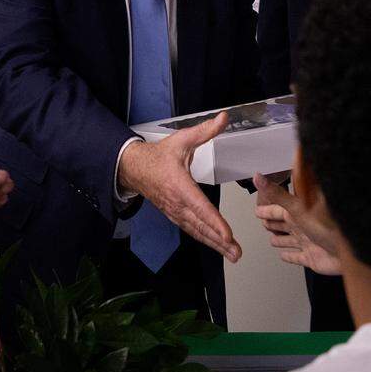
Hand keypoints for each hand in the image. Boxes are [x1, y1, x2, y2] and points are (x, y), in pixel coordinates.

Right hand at [119, 113, 241, 261]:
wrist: (134, 168)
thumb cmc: (159, 155)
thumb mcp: (182, 139)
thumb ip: (205, 130)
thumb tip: (223, 117)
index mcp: (179, 185)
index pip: (200, 207)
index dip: (214, 222)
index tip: (227, 235)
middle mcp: (177, 203)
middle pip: (200, 226)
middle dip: (219, 241)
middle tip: (236, 252)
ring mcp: (175, 212)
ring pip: (197, 231)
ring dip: (214, 244)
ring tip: (232, 254)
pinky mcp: (174, 215)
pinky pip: (192, 230)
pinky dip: (205, 239)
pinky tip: (217, 246)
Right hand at [253, 174, 341, 275]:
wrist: (348, 250)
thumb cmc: (329, 226)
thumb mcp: (298, 207)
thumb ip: (278, 194)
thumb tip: (260, 177)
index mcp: (299, 212)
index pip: (278, 208)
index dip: (268, 208)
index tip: (258, 207)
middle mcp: (303, 226)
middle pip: (284, 223)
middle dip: (272, 222)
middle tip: (262, 221)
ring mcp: (308, 241)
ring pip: (290, 239)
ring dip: (281, 239)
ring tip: (272, 239)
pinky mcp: (312, 257)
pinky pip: (297, 257)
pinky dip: (290, 256)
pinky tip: (285, 256)